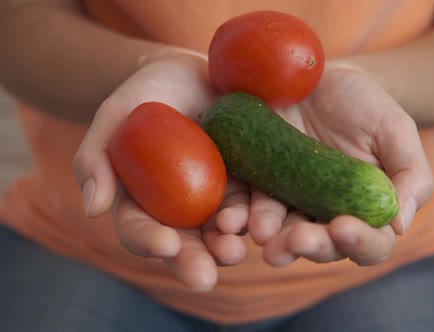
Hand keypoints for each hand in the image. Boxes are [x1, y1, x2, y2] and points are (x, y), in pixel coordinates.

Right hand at [72, 49, 249, 290]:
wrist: (195, 74)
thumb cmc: (147, 93)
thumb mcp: (115, 114)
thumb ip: (96, 156)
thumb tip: (93, 208)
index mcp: (142, 200)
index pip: (139, 229)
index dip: (149, 240)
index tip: (165, 244)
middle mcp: (179, 209)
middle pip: (183, 244)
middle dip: (192, 262)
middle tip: (203, 277)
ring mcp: (216, 199)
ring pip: (220, 233)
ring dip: (226, 248)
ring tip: (233, 252)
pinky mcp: (247, 185)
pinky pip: (254, 207)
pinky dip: (257, 219)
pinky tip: (263, 225)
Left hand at [219, 63, 433, 266]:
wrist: (318, 79)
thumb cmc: (364, 105)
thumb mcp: (395, 131)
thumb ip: (410, 175)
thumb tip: (398, 226)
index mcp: (367, 211)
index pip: (371, 244)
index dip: (360, 242)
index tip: (343, 227)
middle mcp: (328, 217)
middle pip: (323, 247)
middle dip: (311, 246)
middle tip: (296, 239)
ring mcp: (291, 205)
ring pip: (283, 235)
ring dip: (274, 240)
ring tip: (263, 233)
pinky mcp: (258, 189)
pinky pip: (247, 210)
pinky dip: (240, 219)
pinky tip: (231, 220)